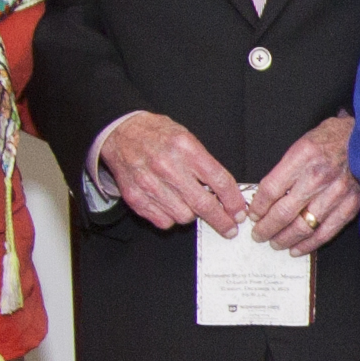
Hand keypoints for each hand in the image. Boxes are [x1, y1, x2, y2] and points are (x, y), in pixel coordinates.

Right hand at [94, 111, 251, 235]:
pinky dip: (171, 218)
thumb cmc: (156, 134)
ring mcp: (150, 184)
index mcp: (185, 148)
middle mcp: (168, 167)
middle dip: (221, 221)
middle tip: (229, 228)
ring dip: (192, 215)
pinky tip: (171, 205)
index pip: (219, 181)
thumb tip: (226, 192)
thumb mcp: (186, 138)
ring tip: (189, 203)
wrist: (121, 133)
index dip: (233, 201)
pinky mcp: (136, 198)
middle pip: (204, 205)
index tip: (239, 212)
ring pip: (184, 216)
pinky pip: (164, 221)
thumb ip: (205, 164)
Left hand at [246, 114, 359, 252]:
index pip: (271, 189)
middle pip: (284, 212)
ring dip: (284, 238)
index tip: (253, 215)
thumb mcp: (303, 143)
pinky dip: (309, 244)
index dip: (258, 206)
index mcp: (303, 156)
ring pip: (303, 226)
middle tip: (258, 235)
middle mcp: (319, 176)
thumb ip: (285, 169)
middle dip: (266, 228)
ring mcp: (337, 193)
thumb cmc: (332, 140)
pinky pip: (326, 232)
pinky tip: (296, 249)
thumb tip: (264, 197)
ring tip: (274, 242)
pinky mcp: (351, 205)